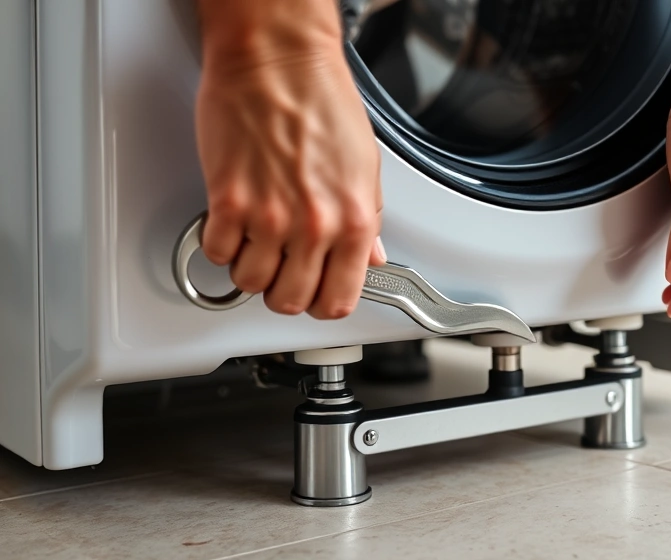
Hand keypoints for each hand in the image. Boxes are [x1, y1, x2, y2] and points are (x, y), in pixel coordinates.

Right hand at [194, 5, 385, 319]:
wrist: (278, 61)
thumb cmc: (321, 100)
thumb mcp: (365, 166)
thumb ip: (366, 220)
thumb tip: (370, 256)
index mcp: (353, 220)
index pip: (339, 300)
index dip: (323, 304)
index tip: (315, 295)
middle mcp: (313, 225)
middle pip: (289, 301)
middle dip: (283, 292)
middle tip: (281, 271)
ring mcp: (269, 216)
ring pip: (250, 282)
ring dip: (249, 269)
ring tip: (256, 243)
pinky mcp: (228, 199)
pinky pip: (217, 251)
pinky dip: (221, 245)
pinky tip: (232, 225)